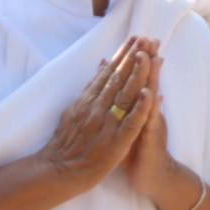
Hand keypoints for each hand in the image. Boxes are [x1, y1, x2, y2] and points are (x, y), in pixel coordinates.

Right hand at [38, 36, 155, 191]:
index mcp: (88, 100)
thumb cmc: (67, 142)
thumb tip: (100, 66)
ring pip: (125, 94)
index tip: (135, 39)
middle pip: (118, 78)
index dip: (122, 55)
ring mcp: (107, 123)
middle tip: (146, 38)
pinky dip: (140, 107)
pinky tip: (149, 94)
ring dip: (138, 74)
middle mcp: (97, 107)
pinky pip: (131, 121)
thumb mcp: (74, 110)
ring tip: (149, 55)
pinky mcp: (116, 140)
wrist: (59, 170)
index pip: (108, 73)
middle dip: (132, 57)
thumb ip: (89, 90)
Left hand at [123, 53, 177, 204]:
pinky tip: (152, 94)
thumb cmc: (140, 151)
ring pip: (151, 98)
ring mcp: (152, 125)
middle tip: (149, 38)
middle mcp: (148, 113)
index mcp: (140, 108)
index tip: (138, 38)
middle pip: (147, 82)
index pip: (139, 79)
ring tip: (151, 57)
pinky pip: (150, 122)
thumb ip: (132, 104)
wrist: (154, 177)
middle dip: (147, 61)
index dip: (138, 60)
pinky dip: (151, 108)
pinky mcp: (151, 140)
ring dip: (152, 77)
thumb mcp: (134, 124)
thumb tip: (138, 85)